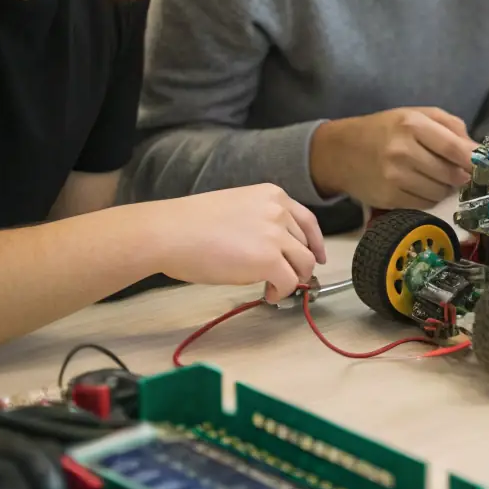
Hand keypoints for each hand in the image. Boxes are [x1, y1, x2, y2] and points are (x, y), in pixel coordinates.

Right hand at [148, 183, 326, 303]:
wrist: (170, 232)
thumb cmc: (191, 224)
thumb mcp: (237, 207)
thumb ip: (260, 220)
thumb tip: (272, 247)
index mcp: (272, 195)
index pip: (307, 221)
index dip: (315, 242)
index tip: (318, 257)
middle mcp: (279, 211)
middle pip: (306, 244)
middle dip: (301, 265)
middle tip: (288, 280)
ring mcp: (276, 235)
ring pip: (303, 264)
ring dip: (293, 280)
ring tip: (274, 288)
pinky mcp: (268, 260)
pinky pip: (289, 282)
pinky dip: (282, 292)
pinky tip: (268, 294)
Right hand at [309, 107, 476, 209]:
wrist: (342, 151)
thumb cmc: (385, 129)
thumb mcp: (416, 114)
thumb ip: (450, 126)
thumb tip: (477, 151)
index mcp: (412, 125)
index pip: (455, 148)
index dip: (475, 160)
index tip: (486, 165)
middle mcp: (403, 151)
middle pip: (451, 174)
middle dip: (460, 175)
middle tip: (457, 171)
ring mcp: (395, 177)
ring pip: (440, 193)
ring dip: (445, 188)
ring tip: (434, 176)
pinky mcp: (389, 198)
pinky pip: (425, 204)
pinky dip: (429, 197)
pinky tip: (420, 185)